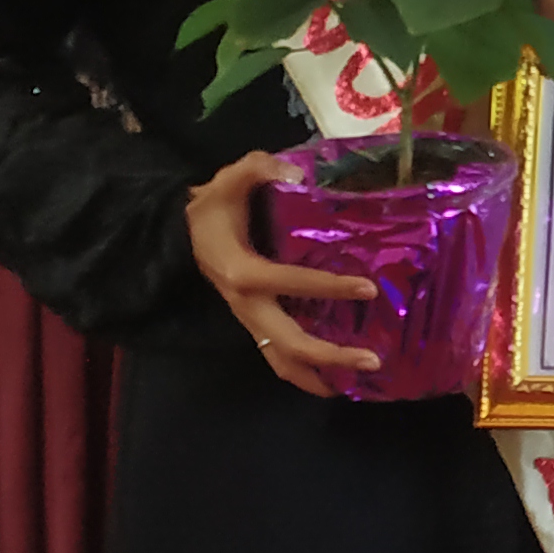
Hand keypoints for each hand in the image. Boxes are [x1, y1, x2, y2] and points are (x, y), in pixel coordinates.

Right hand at [186, 150, 380, 394]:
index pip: (291, 284)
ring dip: (317, 376)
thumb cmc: (211, 208)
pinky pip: (278, 356)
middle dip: (330, 357)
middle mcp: (246, 304)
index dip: (330, 287)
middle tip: (372, 361)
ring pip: (281, 360)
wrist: (181, 234)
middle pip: (289, 344)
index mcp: (243, 272)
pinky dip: (304, 371)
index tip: (368, 289)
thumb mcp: (228, 180)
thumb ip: (257, 168)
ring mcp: (249, 320)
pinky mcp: (254, 324)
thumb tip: (293, 171)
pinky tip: (333, 378)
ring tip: (355, 384)